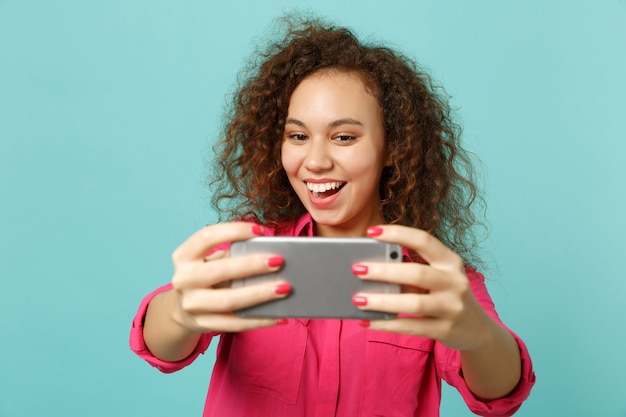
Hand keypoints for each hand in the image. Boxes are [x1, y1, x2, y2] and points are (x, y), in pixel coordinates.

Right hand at [169, 222, 290, 332]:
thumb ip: (232, 254)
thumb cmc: (206, 276)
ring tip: (284, 288)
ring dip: (260, 294)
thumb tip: (270, 252)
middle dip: (252, 265)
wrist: (182, 309)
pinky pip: (235, 324)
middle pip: (221, 270)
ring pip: (229, 300)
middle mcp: (183, 279)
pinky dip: (259, 320)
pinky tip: (280, 317)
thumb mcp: (210, 260)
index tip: (260, 229)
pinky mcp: (203, 324)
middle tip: (278, 262)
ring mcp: (191, 305)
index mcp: (184, 256)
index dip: (234, 230)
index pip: (207, 236)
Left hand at [351, 225, 492, 351]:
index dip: (398, 234)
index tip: (372, 231)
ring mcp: (452, 307)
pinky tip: (367, 321)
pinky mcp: (445, 330)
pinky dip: (386, 324)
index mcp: (451, 261)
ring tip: (358, 299)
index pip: (424, 241)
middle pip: (417, 273)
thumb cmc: (445, 296)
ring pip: (414, 303)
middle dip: (384, 271)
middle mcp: (455, 282)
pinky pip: (411, 327)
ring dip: (382, 300)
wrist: (477, 330)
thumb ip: (410, 271)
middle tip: (357, 269)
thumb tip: (370, 268)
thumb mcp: (436, 278)